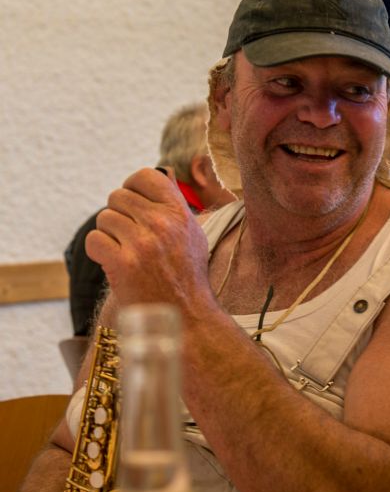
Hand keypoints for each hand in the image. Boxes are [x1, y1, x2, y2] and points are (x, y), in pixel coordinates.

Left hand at [86, 168, 212, 308]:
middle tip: (129, 237)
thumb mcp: (193, 235)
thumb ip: (175, 207)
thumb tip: (160, 179)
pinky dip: (99, 252)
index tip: (133, 203)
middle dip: (119, 216)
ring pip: (104, 218)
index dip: (132, 186)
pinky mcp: (123, 264)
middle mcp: (162, 224)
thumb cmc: (187, 277)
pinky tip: (115, 264)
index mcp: (180, 213)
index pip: (145, 176)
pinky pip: (94, 240)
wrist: (186, 315)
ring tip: (126, 253)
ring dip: (109, 235)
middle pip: (118, 197)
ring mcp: (142, 244)